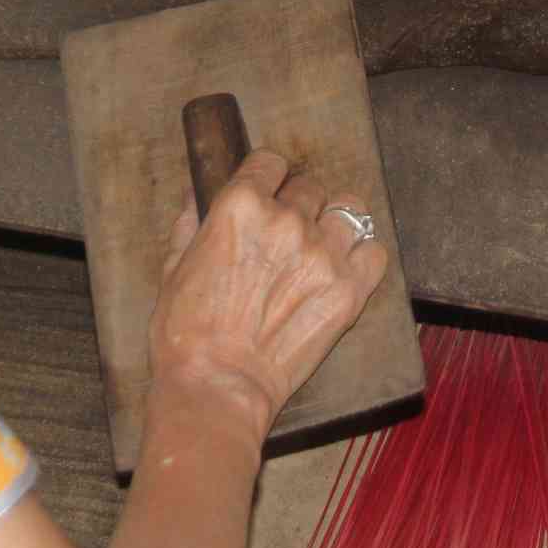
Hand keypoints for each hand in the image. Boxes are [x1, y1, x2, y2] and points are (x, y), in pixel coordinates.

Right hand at [146, 149, 387, 444]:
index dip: (269, 176)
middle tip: (288, 237)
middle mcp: (286, 221)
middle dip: (299, 206)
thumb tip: (196, 195)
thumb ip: (190, 224)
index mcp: (240, 207)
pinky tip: (344, 271)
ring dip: (334, 225)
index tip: (269, 190)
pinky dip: (362, 258)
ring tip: (321, 248)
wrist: (217, 386)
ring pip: (348, 211)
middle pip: (310, 187)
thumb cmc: (186, 333)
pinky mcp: (349, 290)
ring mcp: (322, 254)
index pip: (270, 162)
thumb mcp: (173, 267)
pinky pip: (374, 252)